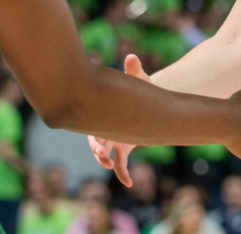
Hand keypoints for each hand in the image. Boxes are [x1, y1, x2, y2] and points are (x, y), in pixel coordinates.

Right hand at [88, 54, 145, 185]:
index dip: (93, 133)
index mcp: (103, 112)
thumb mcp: (137, 78)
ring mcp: (112, 140)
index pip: (91, 125)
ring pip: (104, 156)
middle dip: (97, 149)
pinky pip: (119, 165)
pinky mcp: (123, 149)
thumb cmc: (140, 86)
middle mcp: (103, 128)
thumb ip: (134, 69)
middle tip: (103, 155)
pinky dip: (123, 174)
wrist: (149, 101)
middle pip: (95, 142)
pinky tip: (130, 183)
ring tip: (112, 167)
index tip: (98, 139)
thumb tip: (132, 57)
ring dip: (105, 162)